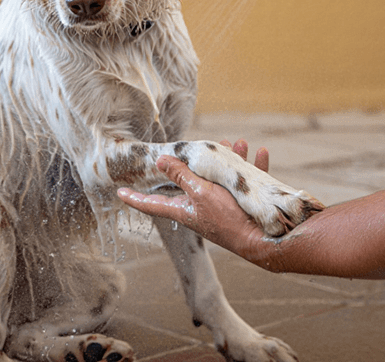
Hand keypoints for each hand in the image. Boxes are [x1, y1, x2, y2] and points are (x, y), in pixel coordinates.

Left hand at [117, 140, 275, 258]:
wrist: (264, 240)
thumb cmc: (229, 219)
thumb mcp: (201, 193)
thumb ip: (182, 176)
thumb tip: (161, 161)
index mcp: (185, 210)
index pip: (152, 204)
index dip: (135, 198)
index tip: (120, 192)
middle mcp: (201, 209)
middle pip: (192, 182)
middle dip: (195, 164)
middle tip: (194, 149)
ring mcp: (222, 208)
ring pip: (221, 178)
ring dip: (229, 160)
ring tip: (235, 143)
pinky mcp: (243, 207)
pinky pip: (245, 184)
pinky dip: (253, 168)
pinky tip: (260, 154)